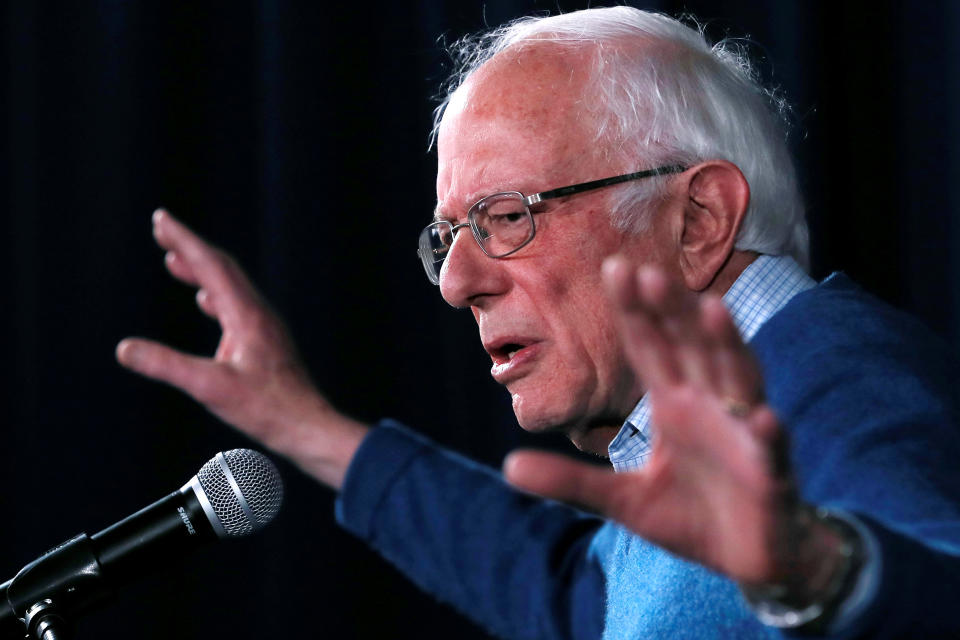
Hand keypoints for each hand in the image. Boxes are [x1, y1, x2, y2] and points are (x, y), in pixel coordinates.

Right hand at [117, 210, 367, 488]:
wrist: (308, 426)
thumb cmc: (267, 409)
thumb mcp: (209, 388)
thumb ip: (167, 366)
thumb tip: (125, 349)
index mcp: (247, 315)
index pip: (211, 265)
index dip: (184, 240)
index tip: (161, 219)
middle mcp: (258, 313)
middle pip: (222, 268)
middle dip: (190, 248)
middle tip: (162, 230)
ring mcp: (265, 326)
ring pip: (230, 287)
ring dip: (202, 270)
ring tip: (175, 262)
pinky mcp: (266, 342)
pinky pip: (236, 306)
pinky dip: (215, 294)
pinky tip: (206, 301)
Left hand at [504, 256, 843, 591]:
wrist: (751, 556)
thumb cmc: (690, 516)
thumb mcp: (622, 501)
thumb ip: (571, 480)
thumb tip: (508, 465)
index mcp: (674, 405)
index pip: (650, 348)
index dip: (635, 311)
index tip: (615, 267)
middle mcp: (709, 407)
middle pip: (691, 348)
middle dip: (673, 311)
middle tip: (649, 273)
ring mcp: (742, 435)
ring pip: (737, 380)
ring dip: (726, 346)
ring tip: (712, 309)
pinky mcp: (770, 475)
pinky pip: (770, 451)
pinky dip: (767, 434)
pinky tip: (762, 418)